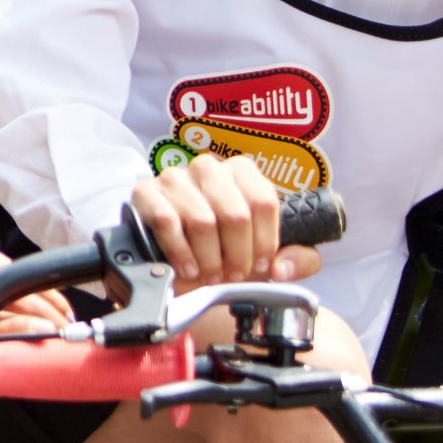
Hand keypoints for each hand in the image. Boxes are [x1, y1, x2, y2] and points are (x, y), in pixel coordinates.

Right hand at [129, 152, 322, 289]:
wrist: (178, 254)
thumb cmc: (225, 248)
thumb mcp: (267, 254)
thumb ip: (296, 260)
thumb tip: (283, 268)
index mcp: (242, 172)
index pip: (263, 202)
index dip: (266, 242)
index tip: (262, 266)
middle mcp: (209, 168)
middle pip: (235, 214)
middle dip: (237, 254)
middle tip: (233, 275)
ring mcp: (175, 177)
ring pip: (202, 220)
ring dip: (209, 258)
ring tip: (210, 275)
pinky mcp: (146, 192)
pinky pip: (166, 222)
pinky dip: (180, 251)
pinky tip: (187, 268)